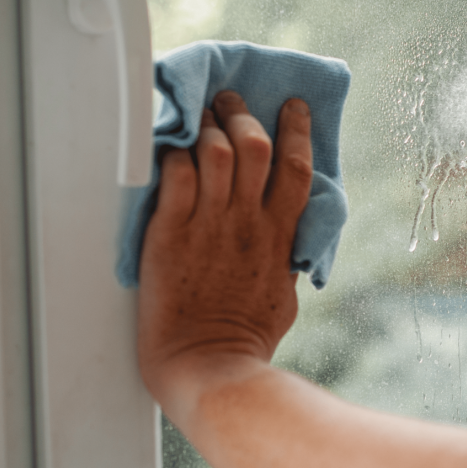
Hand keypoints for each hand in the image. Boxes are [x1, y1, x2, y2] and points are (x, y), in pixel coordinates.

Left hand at [136, 91, 312, 398]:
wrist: (209, 366)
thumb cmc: (247, 340)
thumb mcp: (284, 297)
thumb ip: (285, 262)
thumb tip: (289, 248)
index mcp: (279, 236)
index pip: (296, 168)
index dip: (297, 131)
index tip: (292, 108)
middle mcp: (248, 222)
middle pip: (254, 146)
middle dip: (243, 114)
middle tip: (230, 101)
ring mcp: (210, 226)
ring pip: (215, 151)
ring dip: (207, 125)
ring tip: (198, 114)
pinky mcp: (171, 235)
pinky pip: (175, 176)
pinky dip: (173, 154)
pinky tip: (169, 149)